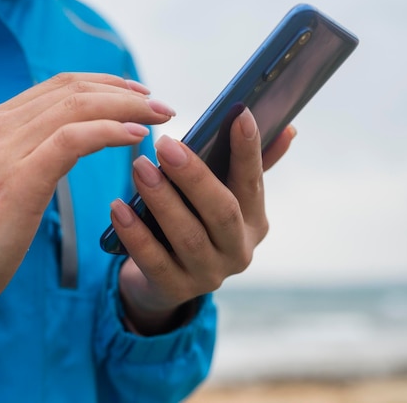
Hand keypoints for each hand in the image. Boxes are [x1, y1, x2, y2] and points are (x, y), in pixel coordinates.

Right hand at [0, 73, 174, 328]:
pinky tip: (136, 136)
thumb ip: (35, 150)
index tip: (141, 94)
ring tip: (160, 117)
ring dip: (127, 107)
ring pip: (77, 107)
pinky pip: (72, 140)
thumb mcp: (9, 177)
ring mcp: (6, 149)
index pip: (61, 85)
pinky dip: (109, 132)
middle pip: (74, 90)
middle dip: (126, 92)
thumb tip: (78, 138)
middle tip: (163, 105)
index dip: (107, 83)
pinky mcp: (18, 178)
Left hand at [111, 109, 295, 334]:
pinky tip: (118, 208)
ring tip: (138, 167)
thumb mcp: (222, 199)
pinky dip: (135, 234)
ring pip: (187, 236)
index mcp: (254, 222)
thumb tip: (288, 129)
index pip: (253, 182)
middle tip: (165, 145)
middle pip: (221, 211)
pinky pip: (153, 261)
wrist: (166, 281)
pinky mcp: (175, 290)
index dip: (248, 150)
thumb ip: (247, 167)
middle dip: (194, 176)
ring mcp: (208, 275)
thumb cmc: (195, 224)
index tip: (239, 115)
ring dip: (162, 199)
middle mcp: (238, 251)